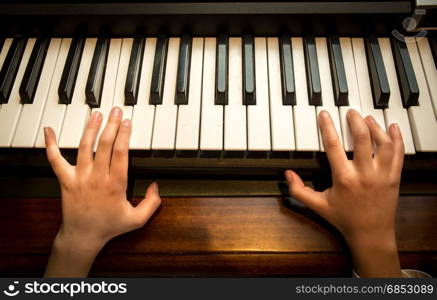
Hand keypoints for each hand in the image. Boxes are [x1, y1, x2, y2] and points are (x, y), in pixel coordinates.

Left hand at [44, 107, 160, 276]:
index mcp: (115, 184)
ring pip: (84, 147)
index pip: (121, 153)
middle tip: (116, 110)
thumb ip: (152, 203)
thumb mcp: (137, 220)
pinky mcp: (65, 180)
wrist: (83, 236)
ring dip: (90, 128)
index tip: (128, 122)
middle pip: (105, 145)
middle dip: (111, 125)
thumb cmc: (109, 227)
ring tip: (96, 114)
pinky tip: (48, 130)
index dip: (124, 135)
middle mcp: (97, 177)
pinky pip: (55, 160)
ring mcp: (80, 177)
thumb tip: (156, 186)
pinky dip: (51, 145)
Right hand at [285, 109, 403, 276]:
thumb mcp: (317, 206)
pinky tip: (392, 128)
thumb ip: (299, 190)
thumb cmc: (344, 219)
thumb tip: (288, 175)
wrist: (370, 234)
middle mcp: (364, 174)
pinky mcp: (394, 177)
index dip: (328, 127)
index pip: (334, 146)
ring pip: (383, 143)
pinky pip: (399, 153)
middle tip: (350, 112)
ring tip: (368, 119)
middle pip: (362, 139)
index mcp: (344, 179)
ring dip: (376, 127)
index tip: (325, 114)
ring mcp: (382, 175)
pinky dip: (397, 138)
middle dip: (355, 121)